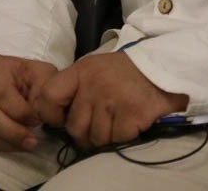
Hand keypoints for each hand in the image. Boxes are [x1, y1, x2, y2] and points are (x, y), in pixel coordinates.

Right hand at [0, 54, 60, 150]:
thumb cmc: (22, 79)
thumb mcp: (38, 74)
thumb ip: (45, 87)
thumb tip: (42, 111)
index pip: (1, 94)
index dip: (20, 112)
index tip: (36, 122)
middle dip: (12, 133)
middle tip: (31, 142)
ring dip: (2, 143)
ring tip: (21, 145)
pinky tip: (4, 143)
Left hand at [32, 51, 187, 148]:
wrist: (159, 69)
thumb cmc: (121, 73)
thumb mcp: (91, 70)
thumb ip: (72, 88)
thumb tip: (50, 115)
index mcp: (79, 72)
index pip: (48, 97)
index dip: (50, 114)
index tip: (60, 119)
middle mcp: (93, 86)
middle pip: (74, 127)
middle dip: (84, 132)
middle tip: (98, 123)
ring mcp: (112, 101)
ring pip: (95, 138)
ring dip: (105, 136)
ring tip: (115, 120)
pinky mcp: (131, 116)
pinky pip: (117, 140)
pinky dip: (122, 137)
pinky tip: (128, 122)